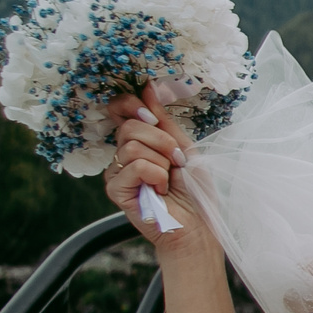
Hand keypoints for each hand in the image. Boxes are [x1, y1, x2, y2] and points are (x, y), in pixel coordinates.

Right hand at [104, 85, 203, 245]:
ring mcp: (117, 172)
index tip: (152, 115)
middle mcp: (123, 154)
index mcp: (139, 140)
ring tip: (168, 178)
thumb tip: (148, 87)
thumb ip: (163, 120)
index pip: (119, 109)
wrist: (197, 224)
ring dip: (161, 161)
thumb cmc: (194, 189)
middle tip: (175, 160)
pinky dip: (155, 175)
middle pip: (130, 127)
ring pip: (132, 146)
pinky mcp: (115, 190)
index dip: (130, 104)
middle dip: (162, 141)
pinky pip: (134, 166)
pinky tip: (160, 190)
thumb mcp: (184, 146)